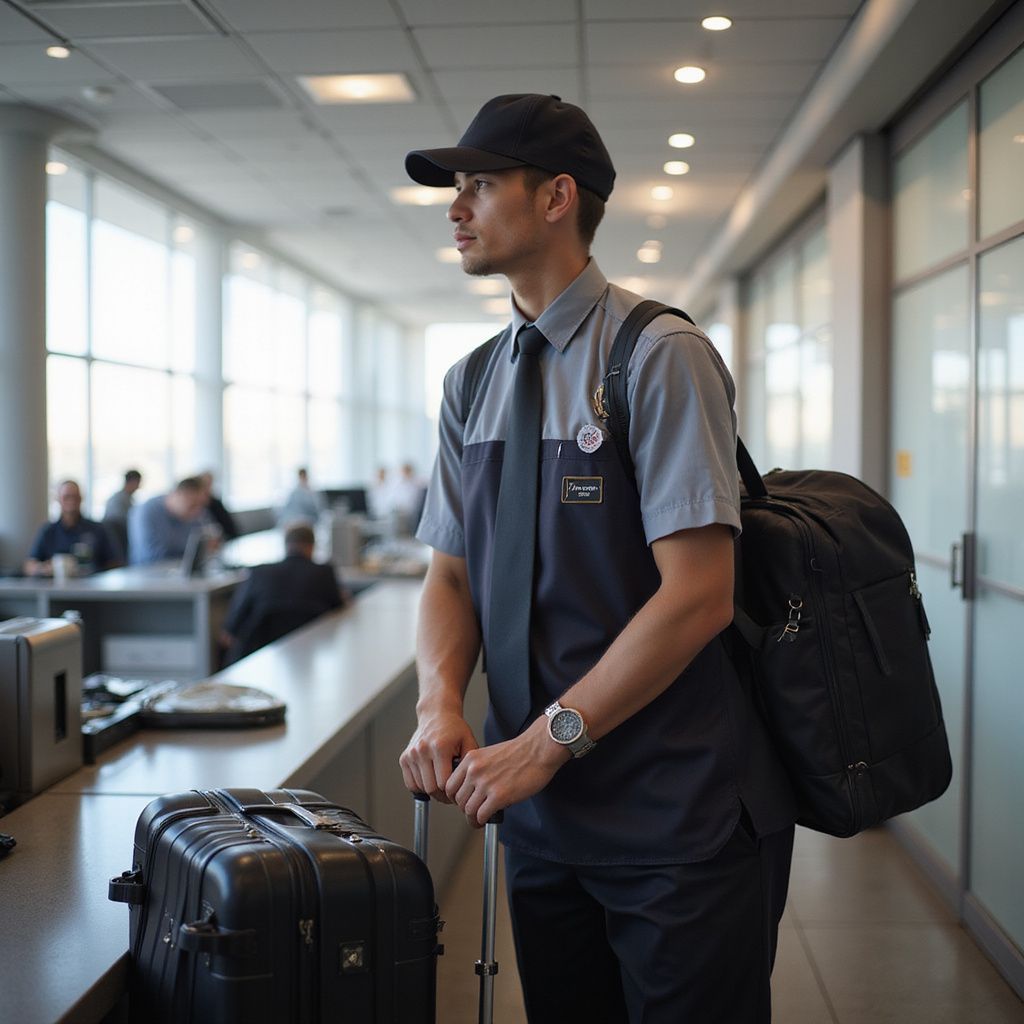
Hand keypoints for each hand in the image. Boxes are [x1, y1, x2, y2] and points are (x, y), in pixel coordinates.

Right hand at [400, 711, 478, 803]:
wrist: (436, 714)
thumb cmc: (455, 729)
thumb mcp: (468, 741)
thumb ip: (469, 763)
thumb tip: (467, 784)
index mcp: (440, 747)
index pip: (443, 783)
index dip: (452, 792)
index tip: (458, 792)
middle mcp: (422, 750)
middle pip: (430, 788)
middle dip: (442, 795)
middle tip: (450, 794)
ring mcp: (411, 754)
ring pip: (420, 787)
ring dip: (431, 791)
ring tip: (442, 786)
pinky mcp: (404, 758)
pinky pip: (410, 783)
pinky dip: (420, 787)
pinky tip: (430, 781)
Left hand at [445, 722, 569, 827]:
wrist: (539, 749)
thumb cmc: (521, 751)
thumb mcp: (490, 754)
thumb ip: (478, 768)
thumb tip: (474, 788)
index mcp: (471, 759)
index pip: (450, 785)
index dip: (456, 797)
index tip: (463, 801)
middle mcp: (474, 771)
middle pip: (458, 799)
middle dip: (465, 808)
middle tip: (473, 812)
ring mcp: (486, 784)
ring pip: (468, 809)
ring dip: (474, 817)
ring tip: (480, 819)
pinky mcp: (499, 796)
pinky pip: (482, 815)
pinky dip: (483, 820)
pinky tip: (488, 818)